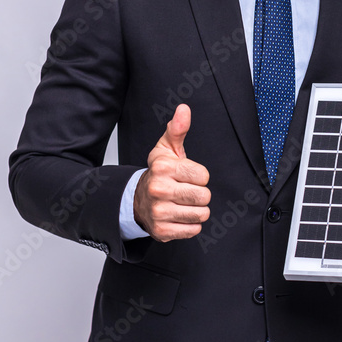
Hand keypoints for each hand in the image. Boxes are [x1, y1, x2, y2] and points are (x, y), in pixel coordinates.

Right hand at [133, 104, 210, 241]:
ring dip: (196, 210)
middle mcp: (159, 190)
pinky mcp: (162, 232)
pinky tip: (178, 215)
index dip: (199, 177)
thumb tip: (184, 109)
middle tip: (186, 191)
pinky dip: (190, 225)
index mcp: (163, 168)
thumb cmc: (159, 173)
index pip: (204, 176)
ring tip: (183, 203)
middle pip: (204, 196)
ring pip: (201, 214)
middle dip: (200, 194)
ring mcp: (159, 212)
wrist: (137, 200)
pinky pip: (194, 230)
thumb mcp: (167, 149)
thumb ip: (178, 128)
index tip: (187, 176)